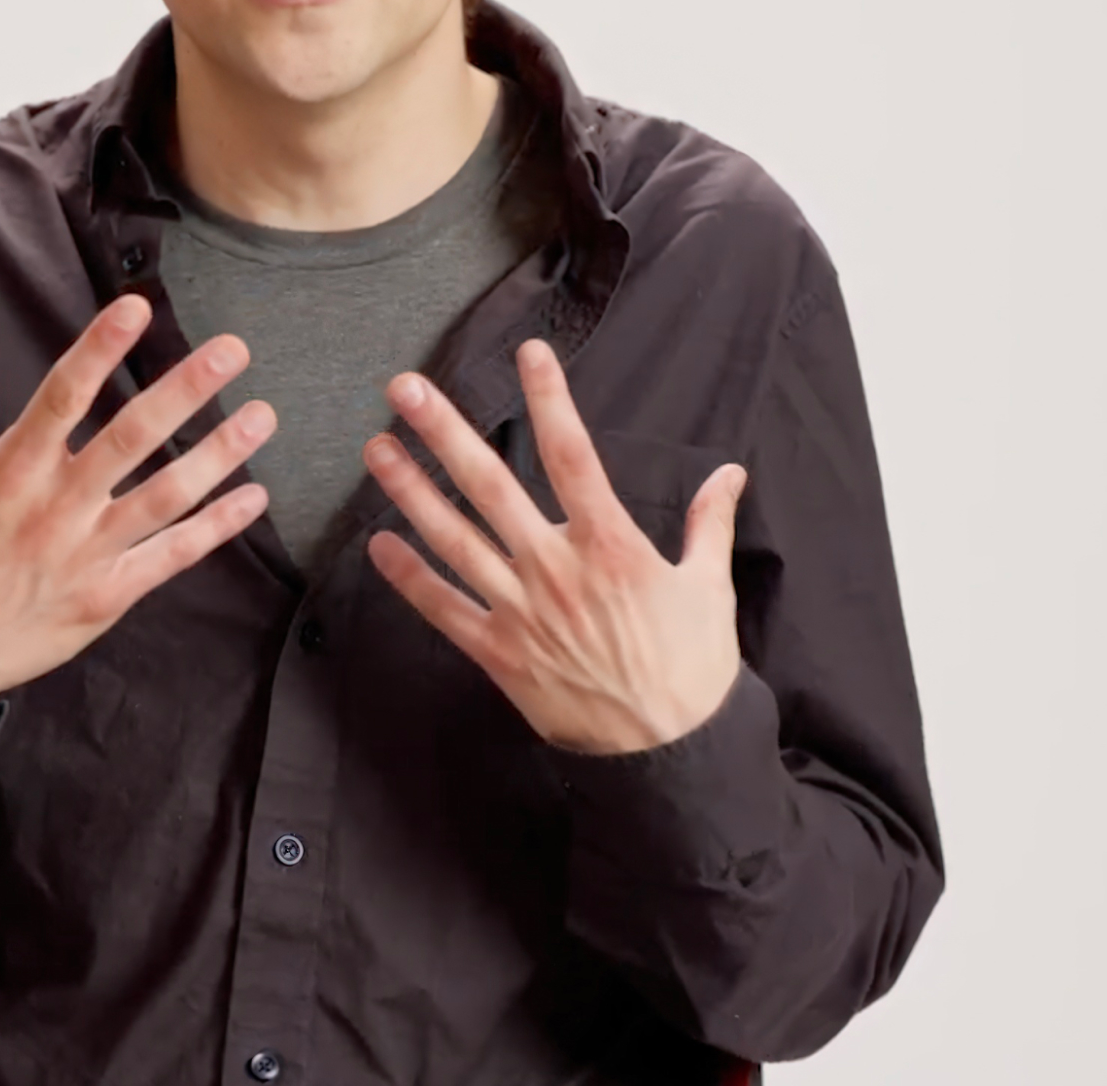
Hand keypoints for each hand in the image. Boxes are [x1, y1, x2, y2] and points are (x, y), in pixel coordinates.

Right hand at [0, 294, 274, 735]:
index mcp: (8, 471)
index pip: (61, 396)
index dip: (98, 349)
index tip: (135, 306)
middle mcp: (53, 509)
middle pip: (130, 440)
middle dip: (185, 390)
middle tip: (234, 348)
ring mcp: (84, 555)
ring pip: (164, 498)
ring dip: (218, 455)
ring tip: (263, 415)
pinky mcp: (105, 596)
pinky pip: (171, 557)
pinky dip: (215, 528)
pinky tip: (254, 497)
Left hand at [363, 338, 747, 756]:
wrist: (670, 753)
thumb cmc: (693, 669)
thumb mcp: (710, 587)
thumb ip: (709, 524)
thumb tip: (731, 473)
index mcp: (611, 544)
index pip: (573, 453)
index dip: (549, 399)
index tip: (528, 353)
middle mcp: (557, 568)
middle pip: (490, 486)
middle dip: (444, 432)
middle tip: (405, 389)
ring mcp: (522, 611)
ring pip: (455, 540)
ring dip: (411, 492)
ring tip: (376, 449)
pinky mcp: (500, 654)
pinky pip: (445, 610)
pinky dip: (409, 578)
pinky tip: (378, 545)